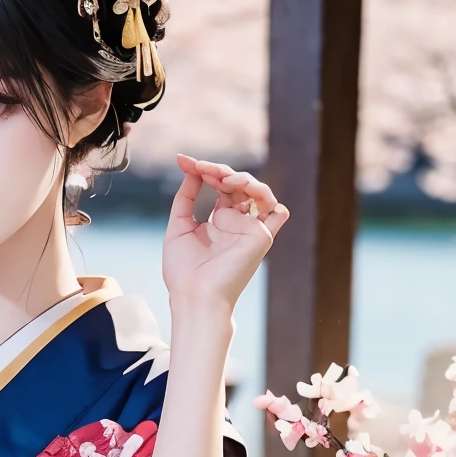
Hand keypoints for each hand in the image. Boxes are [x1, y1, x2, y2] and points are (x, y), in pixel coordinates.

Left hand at [162, 155, 288, 317]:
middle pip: (237, 184)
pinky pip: (277, 213)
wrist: (194, 296)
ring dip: (239, 178)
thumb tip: (191, 170)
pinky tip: (244, 191)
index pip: (220, 186)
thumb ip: (186, 198)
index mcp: (219, 221)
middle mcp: (237, 223)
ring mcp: (250, 229)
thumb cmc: (183, 272)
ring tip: (220, 178)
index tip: (183, 160)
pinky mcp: (261, 237)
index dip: (204, 170)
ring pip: (257, 191)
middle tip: (200, 167)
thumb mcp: (178, 227)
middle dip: (218, 171)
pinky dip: (267, 197)